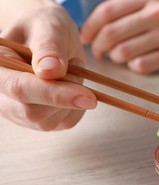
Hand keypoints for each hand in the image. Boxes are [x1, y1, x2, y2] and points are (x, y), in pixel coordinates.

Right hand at [0, 4, 96, 130]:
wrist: (48, 38)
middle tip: (73, 65)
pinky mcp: (39, 121)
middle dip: (66, 94)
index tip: (88, 97)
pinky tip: (71, 86)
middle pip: (34, 113)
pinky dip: (78, 106)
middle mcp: (2, 96)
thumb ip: (49, 46)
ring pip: (51, 122)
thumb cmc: (44, 28)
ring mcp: (19, 112)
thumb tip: (50, 71)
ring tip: (67, 71)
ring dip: (72, 98)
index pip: (20, 89)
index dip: (54, 94)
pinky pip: (65, 122)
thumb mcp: (48, 27)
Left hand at [80, 0, 158, 73]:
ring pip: (125, 52)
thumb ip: (136, 1)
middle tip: (97, 50)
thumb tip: (109, 15)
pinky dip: (133, 66)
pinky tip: (135, 62)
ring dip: (115, 57)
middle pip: (112, 34)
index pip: (108, 12)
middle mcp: (157, 14)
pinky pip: (143, 65)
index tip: (86, 35)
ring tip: (116, 56)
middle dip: (98, 45)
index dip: (91, 26)